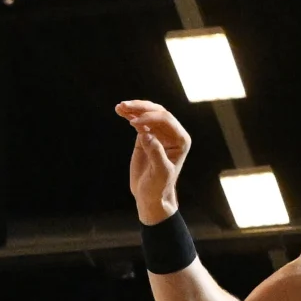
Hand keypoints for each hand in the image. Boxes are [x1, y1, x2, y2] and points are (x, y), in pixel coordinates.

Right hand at [118, 101, 190, 222]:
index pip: (166, 120)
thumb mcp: (160, 173)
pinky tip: (120, 110)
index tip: (134, 124)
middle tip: (125, 106)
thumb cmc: (159, 186)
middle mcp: (171, 133)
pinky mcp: (146, 136)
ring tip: (120, 106)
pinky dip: (129, 115)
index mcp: (180, 140)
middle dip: (141, 108)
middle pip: (157, 112)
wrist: (150, 195)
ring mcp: (158, 133)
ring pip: (147, 114)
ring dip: (134, 108)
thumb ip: (155, 153)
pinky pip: (138, 121)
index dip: (150, 118)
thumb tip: (146, 134)